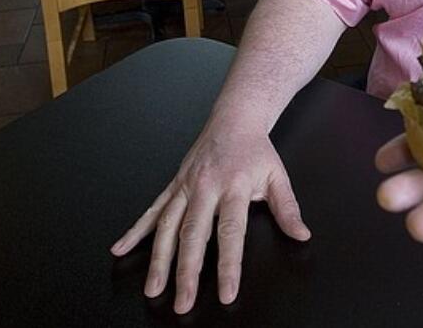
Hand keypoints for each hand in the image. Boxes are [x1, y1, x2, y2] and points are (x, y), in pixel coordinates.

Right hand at [110, 125, 310, 313]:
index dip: (228, 265)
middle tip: (182, 303)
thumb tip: (301, 234)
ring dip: (158, 259)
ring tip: (153, 288)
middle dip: (186, 272)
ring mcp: (185, 186)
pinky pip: (152, 209)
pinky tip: (121, 248)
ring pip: (168, 226)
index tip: (226, 293)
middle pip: (193, 235)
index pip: (230, 232)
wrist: (234, 118)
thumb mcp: (277, 176)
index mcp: (233, 187)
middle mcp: (205, 187)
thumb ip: (288, 208)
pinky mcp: (173, 184)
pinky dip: (135, 230)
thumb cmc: (255, 150)